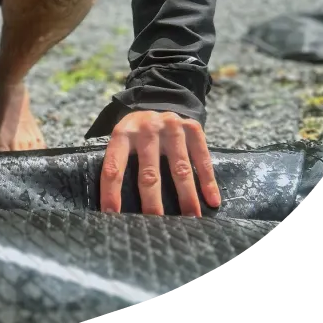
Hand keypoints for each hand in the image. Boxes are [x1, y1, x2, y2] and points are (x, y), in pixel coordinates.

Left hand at [99, 110, 221, 216]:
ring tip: (190, 220)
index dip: (112, 193)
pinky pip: (202, 158)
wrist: (159, 96)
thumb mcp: (121, 136)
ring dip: (186, 197)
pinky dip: (207, 181)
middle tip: (155, 225)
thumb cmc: (137, 130)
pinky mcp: (193, 127)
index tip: (112, 216)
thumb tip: (110, 204)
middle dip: (152, 203)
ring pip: (179, 168)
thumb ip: (116, 160)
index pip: (114, 167)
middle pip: (149, 173)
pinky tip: (212, 200)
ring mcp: (172, 127)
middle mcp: (147, 129)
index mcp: (123, 133)